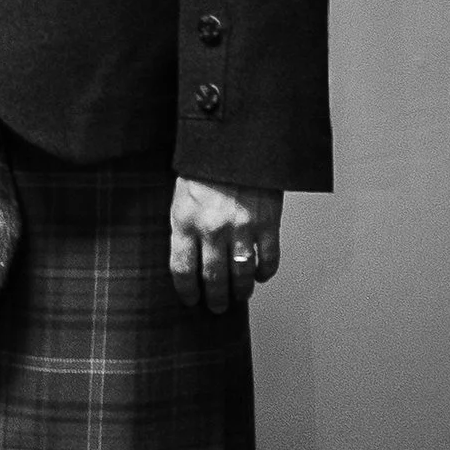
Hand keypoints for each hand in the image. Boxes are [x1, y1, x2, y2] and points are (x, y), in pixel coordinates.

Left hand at [169, 178, 283, 313]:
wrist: (238, 142)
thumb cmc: (205, 166)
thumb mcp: (181, 195)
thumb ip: (184, 226)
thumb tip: (188, 258)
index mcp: (184, 222)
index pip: (182, 269)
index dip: (186, 291)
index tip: (190, 300)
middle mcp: (212, 229)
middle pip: (213, 278)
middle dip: (214, 298)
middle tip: (216, 308)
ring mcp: (241, 228)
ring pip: (241, 275)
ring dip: (241, 291)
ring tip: (239, 297)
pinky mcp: (267, 223)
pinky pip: (268, 259)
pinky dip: (266, 272)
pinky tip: (261, 276)